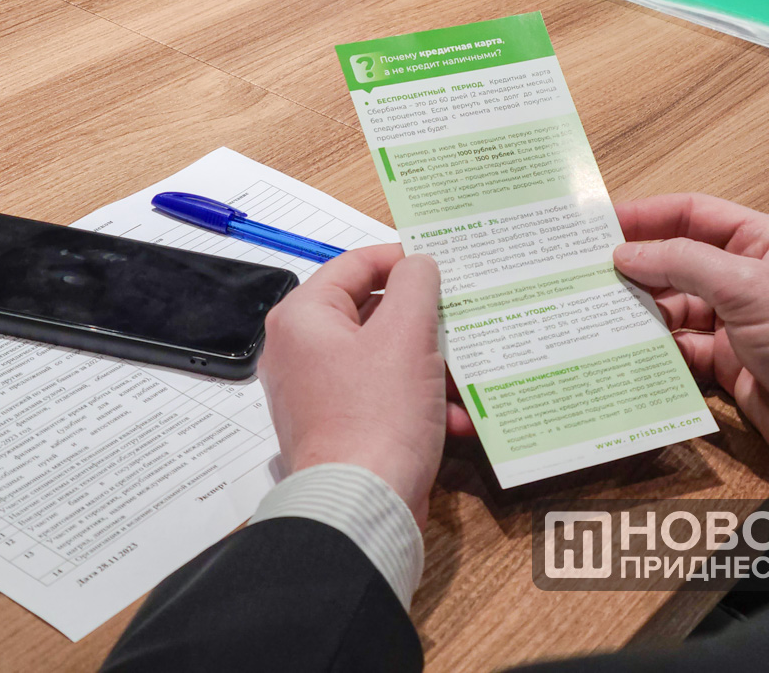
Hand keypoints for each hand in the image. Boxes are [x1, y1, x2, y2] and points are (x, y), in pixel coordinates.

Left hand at [257, 245, 457, 529]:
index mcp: (304, 319)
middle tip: (461, 316)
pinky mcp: (341, 427)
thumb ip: (416, 286)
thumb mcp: (407, 335)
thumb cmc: (376, 419)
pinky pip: (384, 397)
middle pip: (372, 313)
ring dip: (431, 366)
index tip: (439, 265)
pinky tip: (457, 417)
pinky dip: (421, 402)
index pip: (354, 264)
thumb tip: (419, 265)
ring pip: (385, 358)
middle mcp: (302, 352)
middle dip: (424, 322)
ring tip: (466, 372)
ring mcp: (318, 393)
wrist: (362, 507)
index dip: (400, 260)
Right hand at [613, 194, 768, 534]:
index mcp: (762, 242)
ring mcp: (735, 323)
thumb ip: (684, 263)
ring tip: (593, 311)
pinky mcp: (725, 365)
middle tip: (582, 270)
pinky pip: (678, 349)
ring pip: (673, 307)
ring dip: (638, 310)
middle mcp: (746, 277)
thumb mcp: (748, 287)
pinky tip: (619, 350)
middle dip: (635, 266)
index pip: (694, 215)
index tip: (600, 223)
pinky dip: (652, 349)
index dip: (647, 215)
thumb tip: (626, 254)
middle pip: (678, 261)